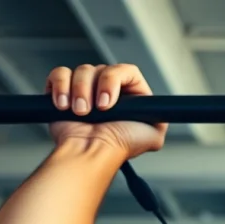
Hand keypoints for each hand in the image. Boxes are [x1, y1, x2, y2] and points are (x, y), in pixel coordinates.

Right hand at [45, 63, 167, 157]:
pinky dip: (60, 86)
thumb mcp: (154, 134)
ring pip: (81, 71)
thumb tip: (164, 111)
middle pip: (101, 69)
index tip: (108, 103)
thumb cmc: (118, 147)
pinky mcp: (66, 92)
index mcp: (131, 96)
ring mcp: (87, 91)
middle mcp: (110, 91)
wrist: (89, 155)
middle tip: (92, 112)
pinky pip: (60, 74)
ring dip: (78, 91)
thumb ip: (162, 118)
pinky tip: (63, 105)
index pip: (125, 70)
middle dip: (92, 89)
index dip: (114, 80)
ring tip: (79, 113)